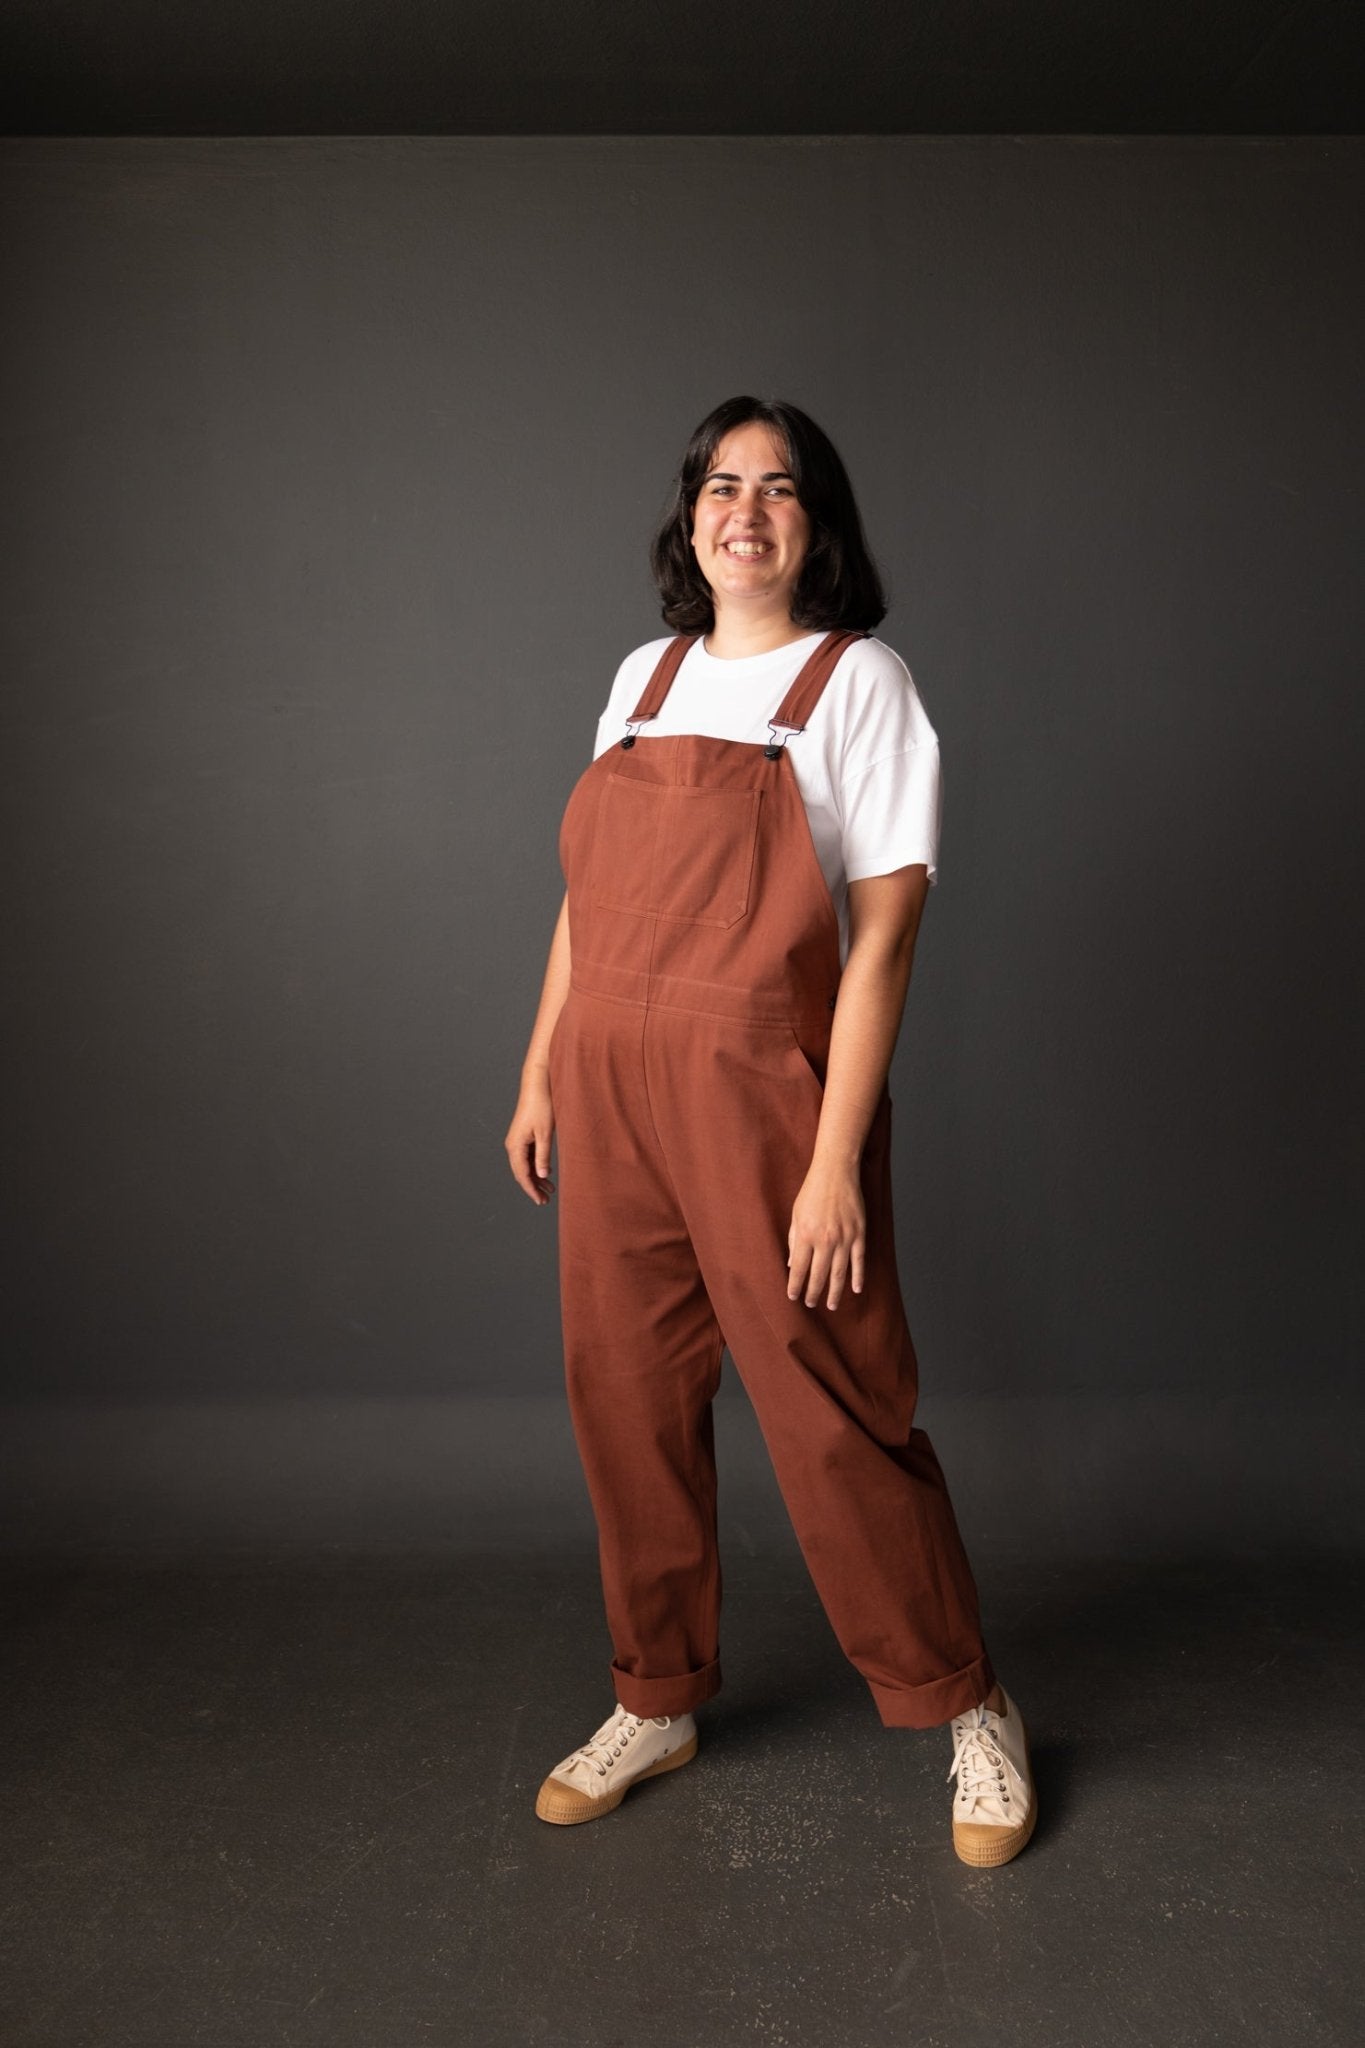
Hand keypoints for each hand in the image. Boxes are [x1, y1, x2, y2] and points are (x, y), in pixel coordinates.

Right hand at [505, 1068, 555, 1205]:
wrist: (538, 1085)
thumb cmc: (542, 1106)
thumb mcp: (546, 1134)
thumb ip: (543, 1157)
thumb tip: (541, 1176)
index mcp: (515, 1146)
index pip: (521, 1175)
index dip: (531, 1190)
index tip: (540, 1201)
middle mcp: (513, 1145)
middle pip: (521, 1172)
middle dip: (533, 1187)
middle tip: (546, 1200)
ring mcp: (518, 1140)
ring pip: (525, 1165)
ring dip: (536, 1178)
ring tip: (550, 1190)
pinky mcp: (524, 1136)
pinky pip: (528, 1157)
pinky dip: (536, 1166)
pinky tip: (546, 1173)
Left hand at [787, 1162, 864, 1309]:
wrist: (836, 1172)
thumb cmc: (812, 1191)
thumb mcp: (796, 1215)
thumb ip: (794, 1240)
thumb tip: (792, 1264)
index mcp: (806, 1235)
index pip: (799, 1268)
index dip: (795, 1285)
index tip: (792, 1296)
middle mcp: (825, 1240)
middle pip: (819, 1275)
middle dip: (814, 1293)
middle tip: (810, 1304)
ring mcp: (844, 1238)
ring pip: (839, 1273)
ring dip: (834, 1291)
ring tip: (830, 1305)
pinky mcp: (859, 1234)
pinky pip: (859, 1261)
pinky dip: (858, 1277)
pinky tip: (856, 1290)